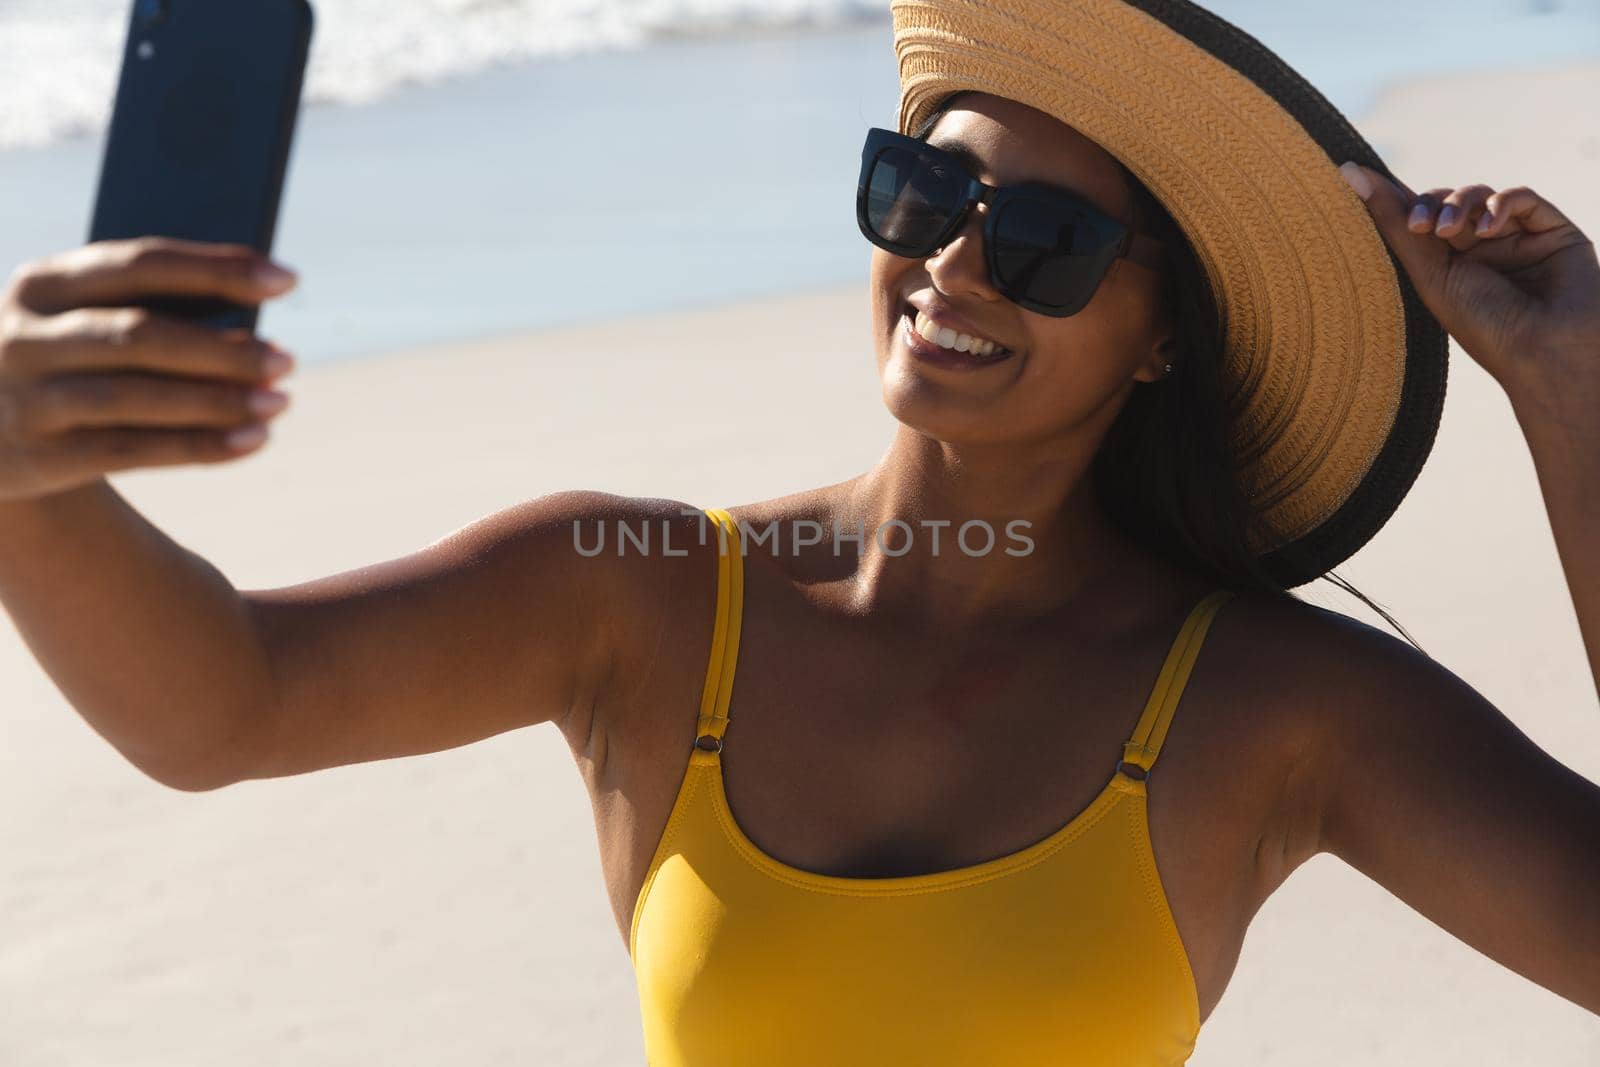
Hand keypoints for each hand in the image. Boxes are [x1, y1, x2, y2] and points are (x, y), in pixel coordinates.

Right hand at [0, 237, 297, 502]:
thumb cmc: (61, 362)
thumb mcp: (78, 321)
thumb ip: (144, 311)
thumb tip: (254, 329)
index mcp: (43, 284)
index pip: (140, 263)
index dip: (217, 269)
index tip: (287, 280)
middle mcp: (25, 336)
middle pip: (140, 335)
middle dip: (223, 349)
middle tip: (287, 359)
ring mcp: (26, 398)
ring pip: (136, 397)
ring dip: (218, 401)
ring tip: (279, 401)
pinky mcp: (39, 458)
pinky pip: (132, 451)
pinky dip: (201, 446)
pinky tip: (253, 440)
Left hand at [1339, 162, 1599, 417]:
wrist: (1547, 350)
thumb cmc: (1485, 325)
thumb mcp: (1430, 276)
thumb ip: (1395, 225)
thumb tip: (1349, 174)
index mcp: (1446, 268)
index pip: (1415, 220)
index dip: (1390, 197)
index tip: (1351, 173)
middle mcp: (1479, 251)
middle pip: (1444, 203)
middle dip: (1429, 205)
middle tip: (1420, 227)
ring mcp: (1515, 238)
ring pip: (1478, 195)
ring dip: (1460, 204)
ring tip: (1451, 233)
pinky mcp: (1551, 229)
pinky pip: (1520, 197)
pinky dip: (1501, 204)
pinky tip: (1490, 229)